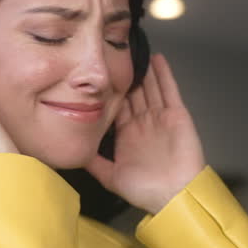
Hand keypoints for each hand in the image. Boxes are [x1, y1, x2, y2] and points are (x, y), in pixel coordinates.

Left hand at [85, 53, 205, 213]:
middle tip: (114, 55)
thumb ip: (92, 162)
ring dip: (143, 70)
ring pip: (149, 87)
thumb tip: (72, 151)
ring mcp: (160, 117)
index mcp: (127, 135)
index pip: (116, 106)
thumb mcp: (109, 175)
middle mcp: (143, 123)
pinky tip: (157, 60)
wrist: (174, 196)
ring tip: (134, 51)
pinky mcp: (176, 115)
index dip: (108, 92)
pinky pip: (169, 90)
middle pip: (132, 93)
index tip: (97, 76)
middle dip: (124, 76)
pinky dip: (163, 74)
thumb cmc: (145, 191)